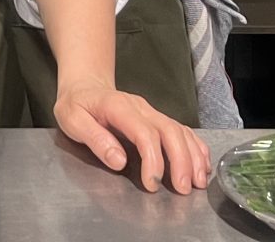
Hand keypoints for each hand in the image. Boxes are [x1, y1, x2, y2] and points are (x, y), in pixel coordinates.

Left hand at [54, 77, 209, 194]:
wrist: (84, 85)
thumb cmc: (76, 104)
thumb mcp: (72, 119)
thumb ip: (94, 139)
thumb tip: (118, 160)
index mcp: (117, 107)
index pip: (144, 132)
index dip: (153, 159)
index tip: (152, 183)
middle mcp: (140, 107)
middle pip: (169, 131)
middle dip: (180, 161)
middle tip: (182, 189)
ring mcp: (151, 111)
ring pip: (180, 130)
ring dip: (192, 156)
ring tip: (198, 182)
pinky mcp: (157, 118)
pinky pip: (182, 130)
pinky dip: (196, 147)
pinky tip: (202, 165)